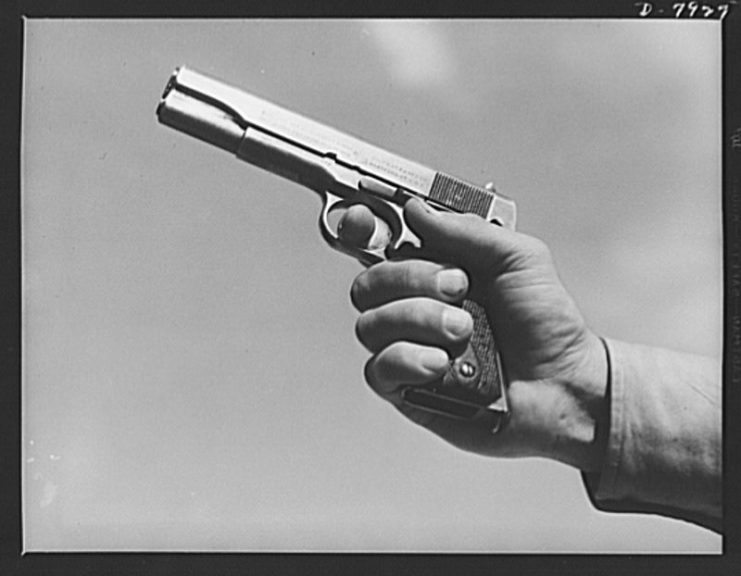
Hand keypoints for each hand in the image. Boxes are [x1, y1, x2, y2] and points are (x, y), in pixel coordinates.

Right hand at [342, 199, 608, 470]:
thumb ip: (467, 230)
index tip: (360, 218)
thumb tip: (417, 210)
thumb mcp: (519, 258)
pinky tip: (441, 363)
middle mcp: (416, 305)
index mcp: (436, 268)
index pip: (379, 245)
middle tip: (459, 287)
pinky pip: (378, 368)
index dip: (358, 228)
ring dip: (420, 321)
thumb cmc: (546, 325)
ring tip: (464, 331)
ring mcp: (409, 346)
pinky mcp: (407, 386)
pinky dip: (409, 359)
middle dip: (412, 280)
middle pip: (368, 283)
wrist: (563, 383)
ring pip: (371, 325)